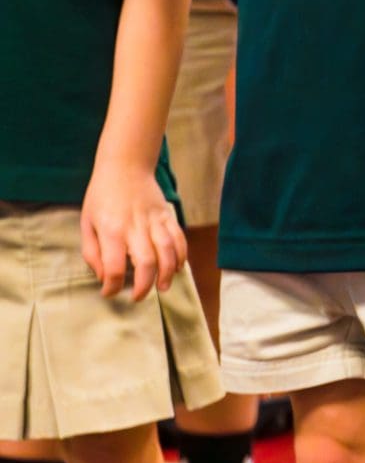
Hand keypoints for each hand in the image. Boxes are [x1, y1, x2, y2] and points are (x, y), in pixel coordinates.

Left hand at [81, 160, 186, 301]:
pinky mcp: (167, 216)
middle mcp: (135, 227)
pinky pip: (179, 239)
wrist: (125, 165)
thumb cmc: (101, 196)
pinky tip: (177, 267)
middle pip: (146, 263)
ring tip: (163, 287)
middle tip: (138, 297)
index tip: (109, 292)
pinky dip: (181, 256)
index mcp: (111, 230)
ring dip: (167, 274)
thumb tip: (104, 277)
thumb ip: (92, 253)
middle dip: (144, 286)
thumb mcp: (86, 223)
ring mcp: (154, 220)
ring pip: (167, 252)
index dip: (112, 287)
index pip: (114, 267)